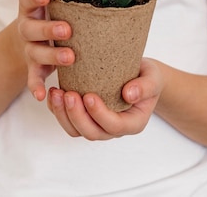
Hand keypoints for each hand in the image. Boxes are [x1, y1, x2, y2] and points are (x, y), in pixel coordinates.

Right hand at [17, 0, 74, 101]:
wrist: (32, 39)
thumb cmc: (53, 13)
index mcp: (31, 6)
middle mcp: (26, 26)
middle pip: (31, 28)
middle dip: (48, 29)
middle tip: (67, 30)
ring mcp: (28, 47)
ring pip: (35, 52)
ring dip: (51, 56)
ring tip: (70, 57)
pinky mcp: (32, 67)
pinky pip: (32, 77)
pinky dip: (35, 86)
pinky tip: (42, 95)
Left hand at [47, 58, 163, 139]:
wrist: (139, 74)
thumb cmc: (147, 77)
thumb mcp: (152, 77)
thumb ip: (145, 86)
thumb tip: (130, 94)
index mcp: (133, 123)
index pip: (114, 126)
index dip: (100, 114)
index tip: (89, 96)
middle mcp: (114, 128)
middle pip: (92, 132)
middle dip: (77, 115)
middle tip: (69, 94)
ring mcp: (98, 124)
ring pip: (76, 130)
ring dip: (63, 115)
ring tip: (57, 93)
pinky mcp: (85, 116)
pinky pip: (68, 121)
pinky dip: (58, 110)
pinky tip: (53, 92)